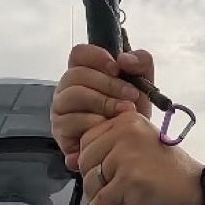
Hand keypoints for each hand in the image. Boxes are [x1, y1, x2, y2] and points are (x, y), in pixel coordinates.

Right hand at [50, 44, 155, 172]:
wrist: (131, 149)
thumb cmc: (131, 116)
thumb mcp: (143, 87)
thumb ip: (141, 64)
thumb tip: (125, 59)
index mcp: (83, 73)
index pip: (79, 54)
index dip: (96, 57)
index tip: (117, 68)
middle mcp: (67, 89)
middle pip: (76, 75)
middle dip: (108, 84)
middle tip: (132, 96)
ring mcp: (61, 110)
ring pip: (73, 95)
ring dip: (103, 102)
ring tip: (125, 113)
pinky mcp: (61, 131)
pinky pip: (71, 121)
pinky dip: (94, 124)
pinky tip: (109, 130)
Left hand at [78, 109, 203, 204]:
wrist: (195, 190)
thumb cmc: (169, 173)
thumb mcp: (140, 146)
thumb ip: (113, 147)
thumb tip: (74, 162)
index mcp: (126, 121)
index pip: (88, 139)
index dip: (89, 160)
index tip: (98, 174)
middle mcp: (125, 133)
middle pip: (87, 159)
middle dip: (91, 180)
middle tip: (101, 193)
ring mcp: (126, 157)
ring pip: (92, 180)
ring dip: (94, 197)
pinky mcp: (129, 181)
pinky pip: (102, 200)